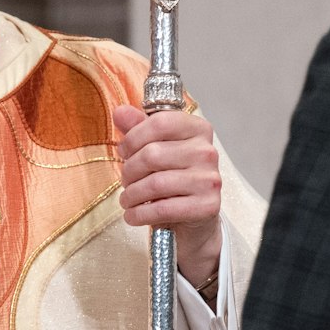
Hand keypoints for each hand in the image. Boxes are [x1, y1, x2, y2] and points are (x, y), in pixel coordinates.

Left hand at [113, 105, 221, 287]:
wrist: (194, 216)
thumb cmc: (172, 177)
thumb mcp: (156, 147)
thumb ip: (138, 128)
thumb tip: (120, 112)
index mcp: (197, 129)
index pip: (159, 123)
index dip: (133, 137)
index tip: (123, 151)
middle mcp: (208, 151)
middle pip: (153, 154)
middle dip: (129, 170)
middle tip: (125, 180)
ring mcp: (209, 180)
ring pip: (155, 183)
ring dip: (132, 195)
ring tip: (127, 200)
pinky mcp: (207, 206)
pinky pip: (163, 209)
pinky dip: (140, 214)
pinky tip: (133, 215)